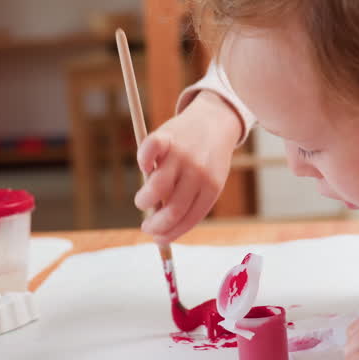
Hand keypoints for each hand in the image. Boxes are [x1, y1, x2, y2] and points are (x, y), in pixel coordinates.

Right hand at [135, 92, 241, 243]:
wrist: (216, 121)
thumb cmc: (208, 158)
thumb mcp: (208, 181)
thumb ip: (189, 202)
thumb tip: (161, 232)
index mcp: (211, 188)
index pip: (188, 219)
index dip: (170, 233)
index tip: (157, 238)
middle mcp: (197, 172)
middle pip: (173, 209)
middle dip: (155, 225)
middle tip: (146, 227)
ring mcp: (181, 154)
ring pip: (157, 188)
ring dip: (144, 201)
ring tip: (142, 201)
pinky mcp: (166, 137)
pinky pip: (148, 153)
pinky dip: (142, 162)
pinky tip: (145, 167)